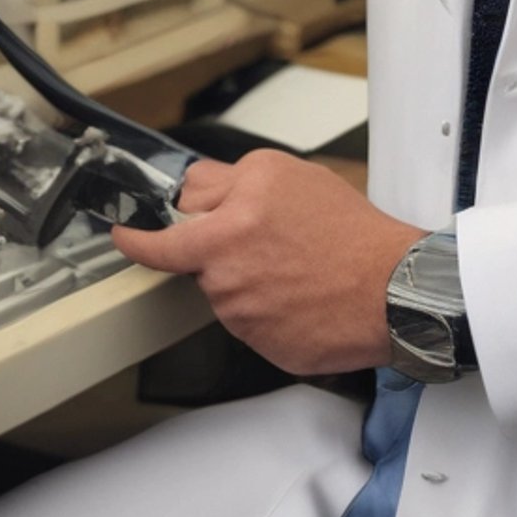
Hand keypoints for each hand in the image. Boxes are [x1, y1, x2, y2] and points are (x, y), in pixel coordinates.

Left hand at [112, 151, 425, 375]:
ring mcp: (239, 304)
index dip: (144, 229)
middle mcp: (228, 256)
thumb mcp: (292, 176)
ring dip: (244, 282)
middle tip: (265, 250)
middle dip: (218, 252)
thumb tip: (191, 191)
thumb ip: (232, 182)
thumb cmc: (351, 233)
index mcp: (234, 209)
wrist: (393, 291)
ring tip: (294, 272)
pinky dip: (263, 312)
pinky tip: (297, 299)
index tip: (122, 232)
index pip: (167, 220)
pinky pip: (243, 322)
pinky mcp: (254, 340)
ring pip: (220, 291)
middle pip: (194, 255)